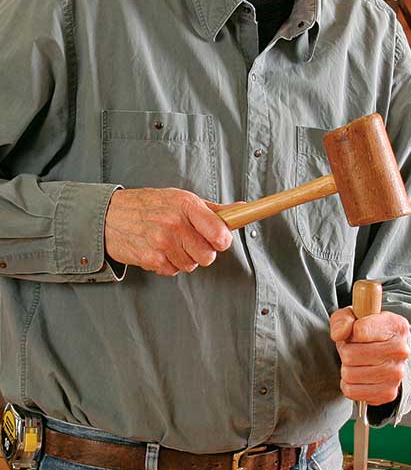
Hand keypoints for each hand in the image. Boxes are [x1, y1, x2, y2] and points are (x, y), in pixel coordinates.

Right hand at [105, 188, 234, 275]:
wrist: (110, 215)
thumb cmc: (149, 205)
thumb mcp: (181, 199)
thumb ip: (213, 210)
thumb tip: (242, 210)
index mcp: (186, 206)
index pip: (220, 233)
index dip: (223, 240)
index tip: (219, 239)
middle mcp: (175, 224)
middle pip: (209, 256)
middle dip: (202, 252)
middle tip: (190, 241)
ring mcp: (162, 243)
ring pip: (191, 265)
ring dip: (184, 258)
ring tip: (171, 243)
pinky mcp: (151, 259)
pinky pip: (173, 271)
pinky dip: (168, 264)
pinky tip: (159, 249)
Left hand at [329, 306, 409, 404]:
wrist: (385, 353)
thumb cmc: (366, 333)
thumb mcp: (353, 316)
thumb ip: (342, 320)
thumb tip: (339, 335)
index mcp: (396, 326)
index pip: (359, 331)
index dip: (350, 332)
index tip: (356, 332)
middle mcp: (401, 350)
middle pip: (350, 355)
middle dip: (346, 351)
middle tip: (354, 349)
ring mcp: (397, 374)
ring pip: (349, 374)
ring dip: (347, 368)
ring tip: (357, 362)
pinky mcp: (388, 393)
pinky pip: (352, 391)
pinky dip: (349, 385)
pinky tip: (359, 376)